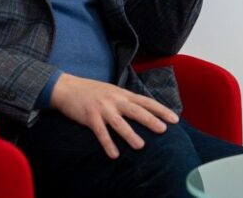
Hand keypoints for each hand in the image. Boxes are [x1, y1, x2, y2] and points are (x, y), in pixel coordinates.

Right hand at [49, 73, 178, 158]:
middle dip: (150, 120)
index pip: (146, 101)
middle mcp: (115, 100)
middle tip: (163, 130)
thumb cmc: (92, 91)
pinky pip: (100, 132)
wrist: (67, 87)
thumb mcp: (112, 91)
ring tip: (141, 146)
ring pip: (119, 122)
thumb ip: (126, 100)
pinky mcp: (90, 117)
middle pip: (136, 110)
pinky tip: (114, 155)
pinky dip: (108, 144)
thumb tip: (143, 110)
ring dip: (130, 134)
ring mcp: (102, 108)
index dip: (161, 110)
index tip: (174, 119)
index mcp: (122, 94)